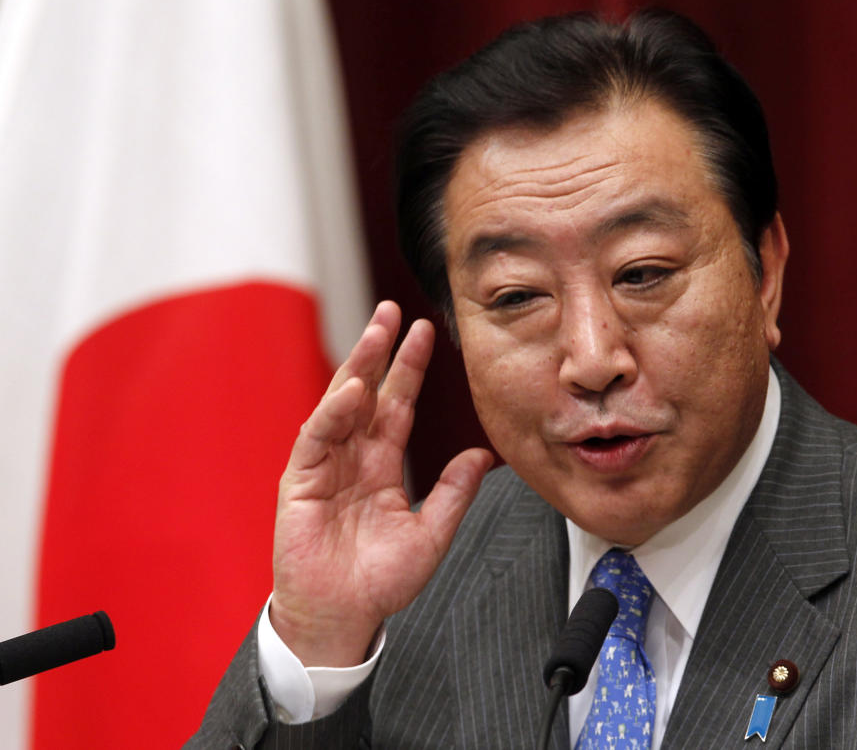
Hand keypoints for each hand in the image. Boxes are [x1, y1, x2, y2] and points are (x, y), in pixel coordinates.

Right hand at [269, 301, 492, 666]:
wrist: (342, 617)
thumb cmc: (379, 581)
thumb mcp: (430, 533)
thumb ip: (454, 492)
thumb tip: (482, 455)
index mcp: (381, 465)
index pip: (396, 405)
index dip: (409, 369)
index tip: (425, 332)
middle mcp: (353, 457)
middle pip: (367, 393)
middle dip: (379, 351)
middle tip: (392, 311)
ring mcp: (325, 466)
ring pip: (340, 405)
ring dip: (357, 367)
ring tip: (376, 333)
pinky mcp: (301, 482)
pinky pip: (317, 439)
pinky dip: (333, 414)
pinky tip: (353, 391)